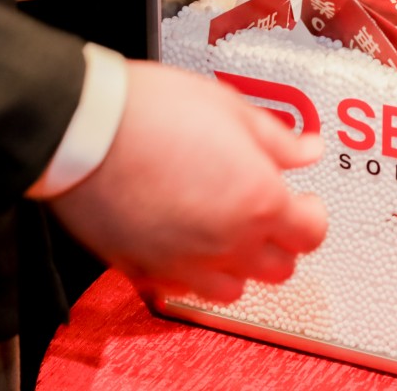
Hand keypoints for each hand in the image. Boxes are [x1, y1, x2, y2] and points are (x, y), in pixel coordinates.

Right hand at [47, 62, 327, 302]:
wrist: (84, 128)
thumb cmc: (150, 112)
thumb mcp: (229, 107)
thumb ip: (277, 138)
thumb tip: (306, 149)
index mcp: (259, 200)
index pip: (312, 233)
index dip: (312, 214)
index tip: (303, 199)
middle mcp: (228, 242)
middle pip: (280, 268)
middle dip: (281, 241)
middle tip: (268, 210)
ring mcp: (185, 263)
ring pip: (235, 289)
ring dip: (240, 264)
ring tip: (227, 228)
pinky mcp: (146, 271)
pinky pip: (185, 289)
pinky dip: (193, 273)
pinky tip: (185, 240)